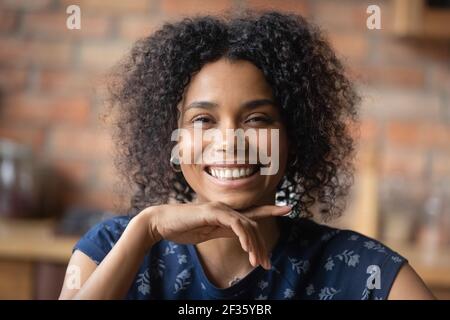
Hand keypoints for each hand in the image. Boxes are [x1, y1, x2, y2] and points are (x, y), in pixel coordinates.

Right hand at [142, 202, 290, 269]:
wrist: (161, 224)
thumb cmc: (183, 229)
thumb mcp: (209, 233)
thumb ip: (225, 232)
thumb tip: (241, 238)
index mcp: (226, 215)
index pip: (253, 213)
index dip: (271, 210)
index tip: (288, 207)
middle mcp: (226, 210)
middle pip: (254, 226)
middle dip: (262, 246)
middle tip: (267, 264)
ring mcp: (220, 209)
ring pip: (247, 226)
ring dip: (254, 246)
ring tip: (257, 263)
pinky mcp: (213, 212)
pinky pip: (235, 223)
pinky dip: (244, 236)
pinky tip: (246, 248)